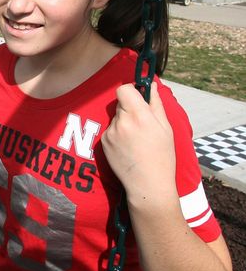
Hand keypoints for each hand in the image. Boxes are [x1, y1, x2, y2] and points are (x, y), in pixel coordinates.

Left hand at [101, 82, 176, 199]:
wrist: (148, 184)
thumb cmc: (162, 156)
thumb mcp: (166, 128)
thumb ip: (156, 104)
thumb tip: (153, 86)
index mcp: (139, 116)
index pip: (123, 89)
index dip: (131, 91)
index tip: (138, 97)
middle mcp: (121, 122)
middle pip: (121, 104)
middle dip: (130, 109)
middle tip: (143, 125)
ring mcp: (110, 133)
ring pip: (116, 118)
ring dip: (124, 123)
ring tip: (137, 141)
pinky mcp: (103, 142)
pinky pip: (111, 131)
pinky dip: (118, 135)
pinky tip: (128, 148)